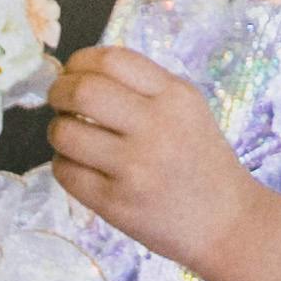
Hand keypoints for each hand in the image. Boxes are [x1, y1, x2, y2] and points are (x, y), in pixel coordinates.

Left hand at [43, 46, 253, 268]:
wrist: (223, 220)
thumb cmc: (201, 159)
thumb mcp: (189, 110)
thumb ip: (145, 88)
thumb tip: (83, 73)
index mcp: (176, 96)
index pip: (113, 60)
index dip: (80, 61)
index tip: (73, 71)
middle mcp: (155, 126)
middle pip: (82, 91)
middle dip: (58, 91)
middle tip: (59, 100)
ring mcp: (133, 167)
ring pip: (65, 133)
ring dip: (57, 129)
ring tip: (69, 135)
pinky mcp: (113, 202)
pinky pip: (65, 171)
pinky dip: (63, 163)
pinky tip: (80, 164)